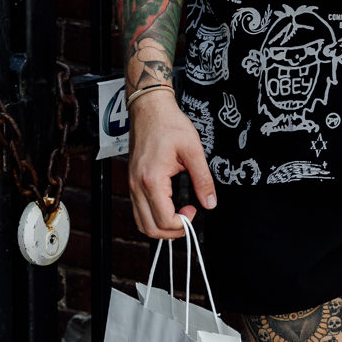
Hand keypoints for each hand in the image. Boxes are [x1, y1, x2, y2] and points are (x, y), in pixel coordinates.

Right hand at [126, 91, 217, 239]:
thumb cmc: (168, 124)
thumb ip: (203, 179)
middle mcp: (137, 186)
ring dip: (160, 227)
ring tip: (178, 215)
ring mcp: (132, 185)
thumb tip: (210, 202)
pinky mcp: (132, 182)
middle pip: (149, 228)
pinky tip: (167, 207)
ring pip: (141, 223)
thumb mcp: (193, 150)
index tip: (194, 211)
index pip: (164, 220)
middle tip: (188, 218)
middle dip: (172, 232)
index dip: (182, 224)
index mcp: (152, 180)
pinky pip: (138, 210)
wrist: (149, 109)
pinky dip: (152, 217)